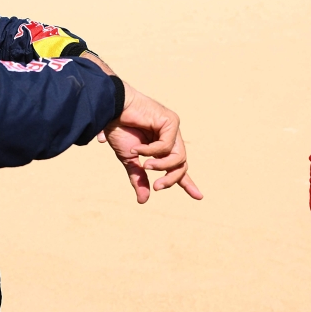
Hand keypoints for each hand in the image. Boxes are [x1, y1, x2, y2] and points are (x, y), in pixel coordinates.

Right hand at [96, 83, 201, 202]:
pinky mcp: (171, 121)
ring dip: (162, 166)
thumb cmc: (119, 130)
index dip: (187, 183)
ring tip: (146, 166)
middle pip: (181, 165)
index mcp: (161, 147)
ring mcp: (172, 129)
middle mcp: (170, 138)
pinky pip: (167, 145)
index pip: (178, 167)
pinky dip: (152, 151)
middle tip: (157, 187)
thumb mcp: (129, 160)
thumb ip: (139, 178)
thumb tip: (143, 201)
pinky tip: (139, 148)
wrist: (111, 110)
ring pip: (179, 157)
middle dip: (171, 179)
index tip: (199, 196)